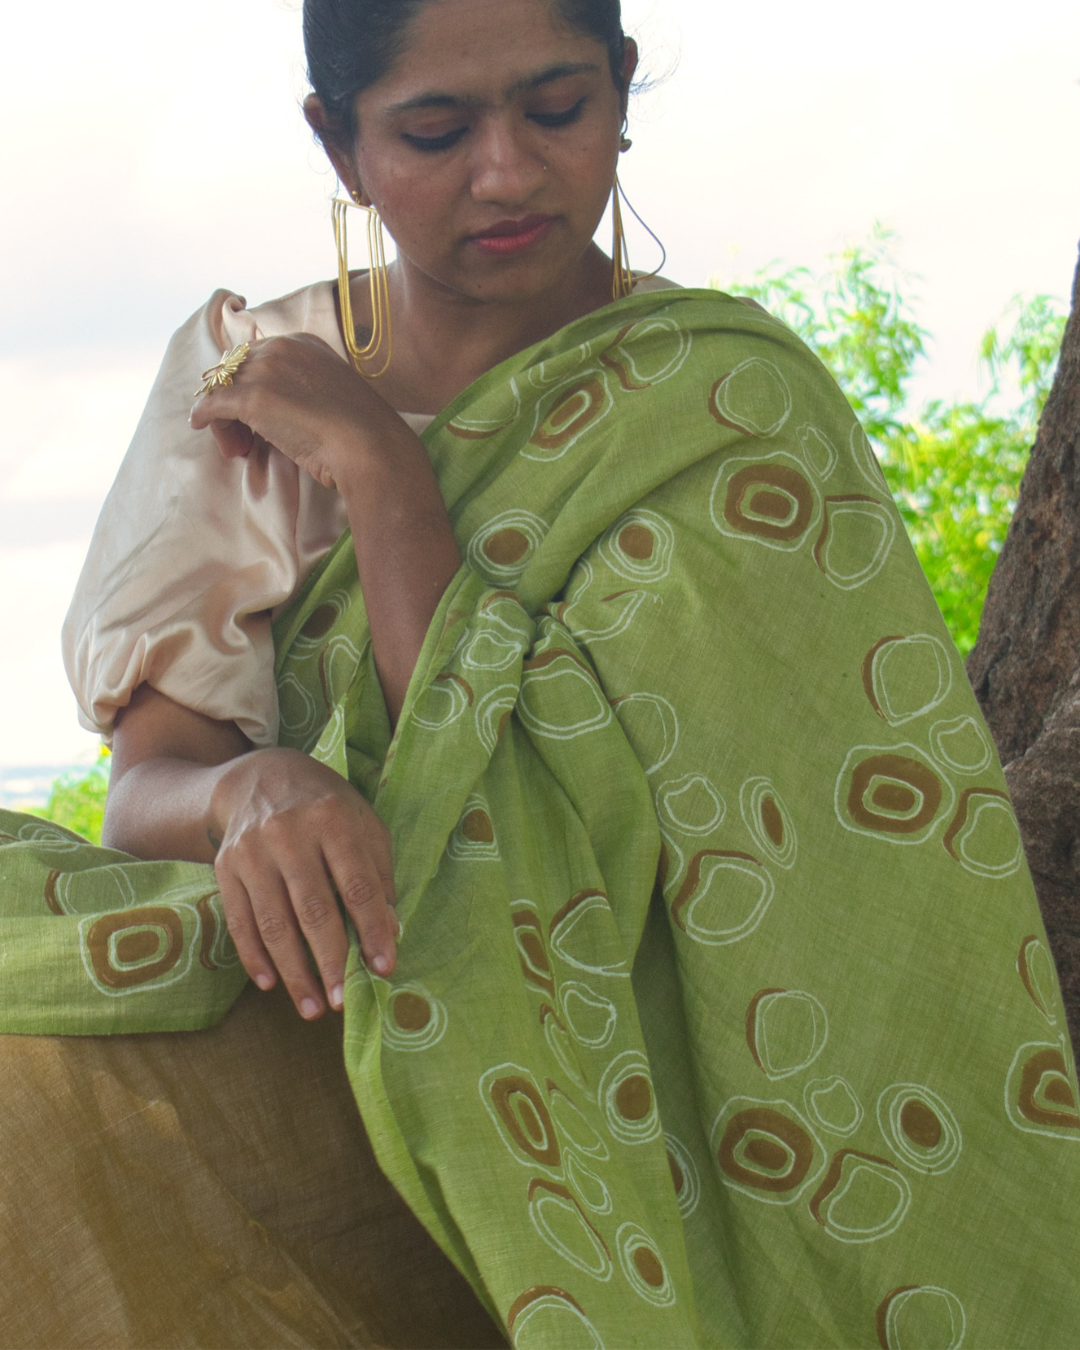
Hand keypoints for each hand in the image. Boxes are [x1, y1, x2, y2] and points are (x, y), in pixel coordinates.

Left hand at [189, 333, 408, 489]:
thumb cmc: (360, 433)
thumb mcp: (332, 397)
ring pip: (221, 387)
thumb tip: (281, 411)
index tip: (256, 416)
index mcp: (304, 342)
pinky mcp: (252, 398)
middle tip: (241, 437)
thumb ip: (304, 391)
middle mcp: (281, 347)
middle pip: (234, 369)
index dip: (249, 385)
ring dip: (222, 417)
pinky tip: (200, 426)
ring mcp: (265, 371)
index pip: (256, 356)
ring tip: (235, 446)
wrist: (369, 447)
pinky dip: (203, 415)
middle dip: (232, 401)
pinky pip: (211, 403)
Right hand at [209, 747, 398, 1017]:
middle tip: (345, 1002)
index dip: (372, 929)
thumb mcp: (362, 825)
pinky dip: (255, 957)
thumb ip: (378, 874)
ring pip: (274, 922)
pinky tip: (271, 985)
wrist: (258, 778)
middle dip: (331, 961)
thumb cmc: (325, 807)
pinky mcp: (225, 867)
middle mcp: (289, 834)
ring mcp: (252, 851)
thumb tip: (389, 931)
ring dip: (295, 972)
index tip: (384, 967)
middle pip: (314, 909)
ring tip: (314, 1008)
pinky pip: (240, 921)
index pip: (358, 885)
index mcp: (333, 819)